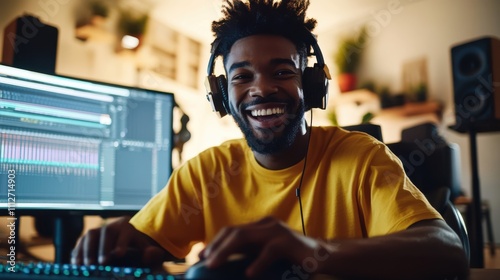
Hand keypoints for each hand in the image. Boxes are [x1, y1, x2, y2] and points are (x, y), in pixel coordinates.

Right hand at [71, 216, 166, 267]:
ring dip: (87, 250)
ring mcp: (98, 231)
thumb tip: (149, 254)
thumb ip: (152, 254)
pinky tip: (77, 264)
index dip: (122, 243)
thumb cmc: (137, 249)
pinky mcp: (86, 239)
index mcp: (127, 228)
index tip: (119, 254)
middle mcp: (111, 227)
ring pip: (90, 235)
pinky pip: (80, 243)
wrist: (124, 245)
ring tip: (88, 265)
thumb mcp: (147, 250)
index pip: (125, 233)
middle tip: (102, 262)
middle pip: (106, 233)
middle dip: (103, 247)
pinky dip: (78, 253)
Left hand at [199, 216, 330, 278]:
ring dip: (225, 251)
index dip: (215, 243)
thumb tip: (229, 269)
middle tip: (204, 262)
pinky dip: (257, 263)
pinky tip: (249, 273)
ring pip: (244, 236)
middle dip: (216, 246)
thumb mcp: (268, 256)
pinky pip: (269, 251)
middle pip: (234, 231)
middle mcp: (266, 225)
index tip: (201, 258)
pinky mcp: (288, 242)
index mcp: (260, 227)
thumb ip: (251, 257)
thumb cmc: (295, 260)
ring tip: (214, 265)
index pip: (232, 230)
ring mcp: (277, 231)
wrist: (324, 256)